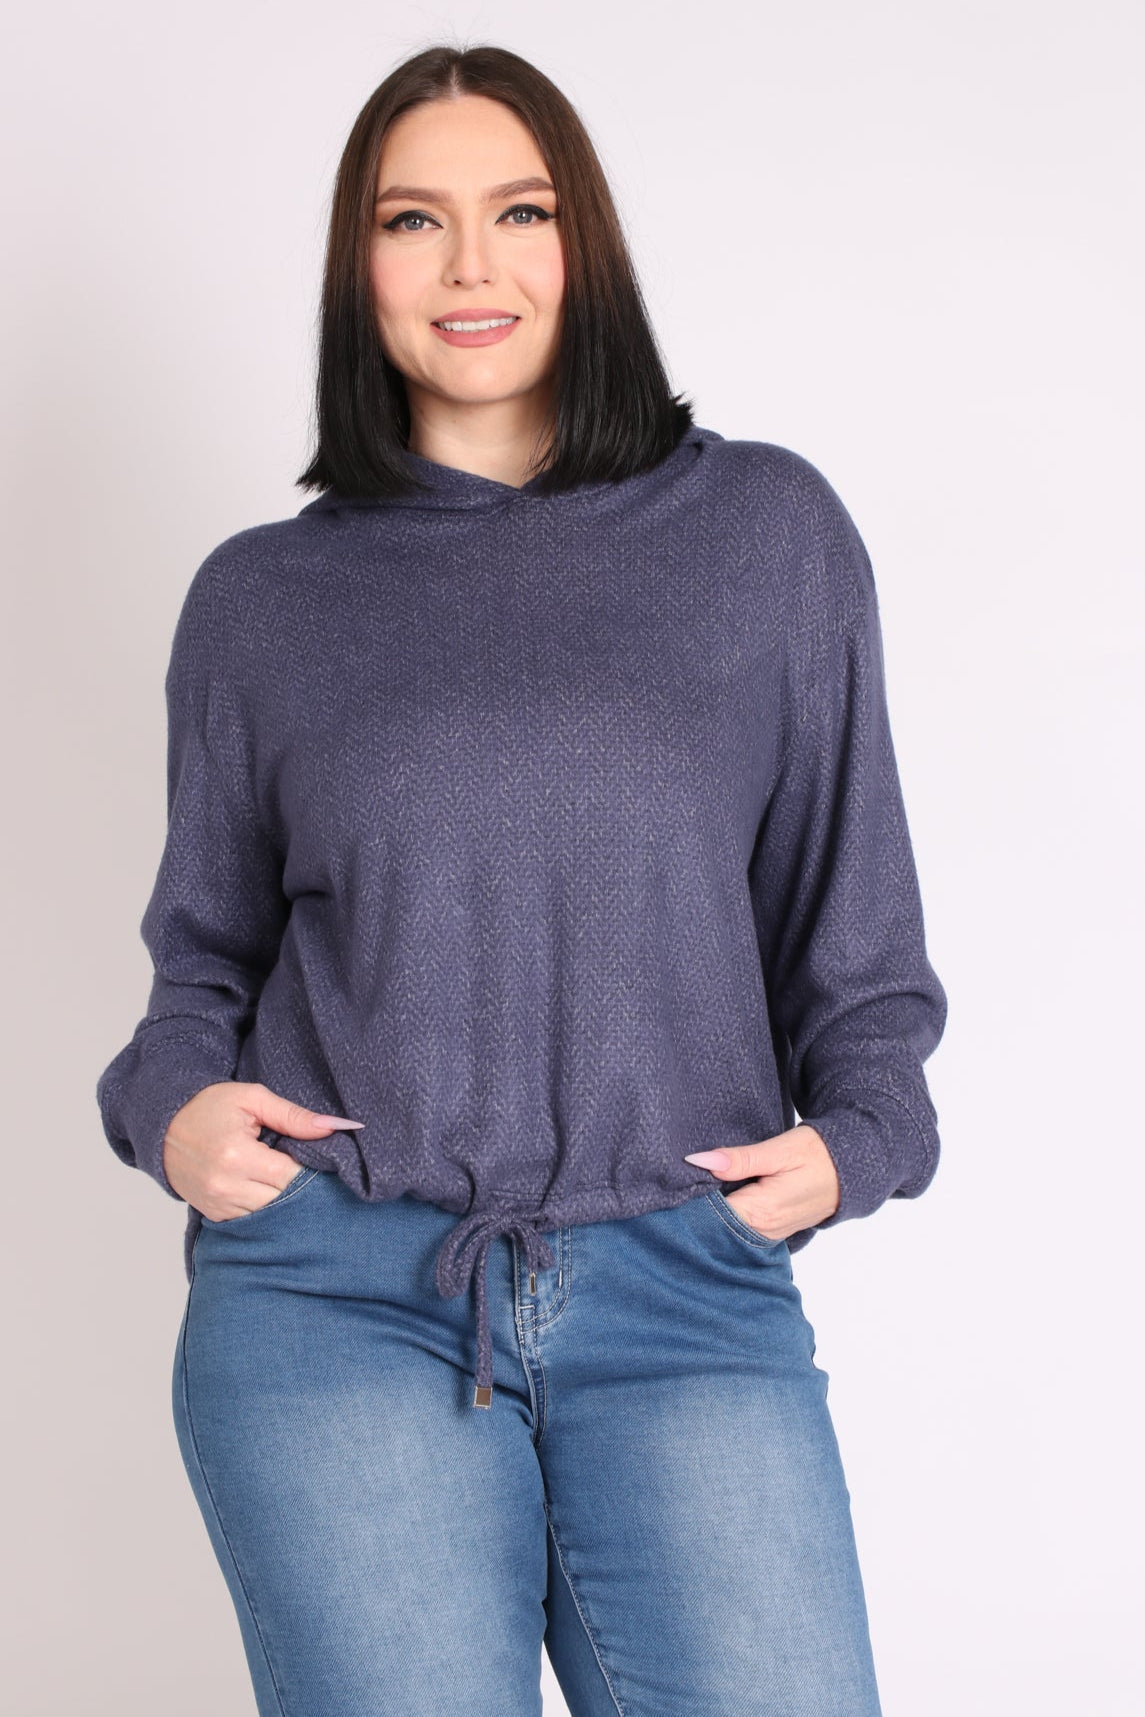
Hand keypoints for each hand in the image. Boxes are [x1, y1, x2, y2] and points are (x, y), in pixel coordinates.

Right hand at [162, 1082, 361, 1221]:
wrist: (162, 1124)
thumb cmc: (208, 1106)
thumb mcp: (252, 1099)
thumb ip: (294, 1116)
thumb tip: (336, 1127)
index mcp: (237, 1156)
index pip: (293, 1176)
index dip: (311, 1168)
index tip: (319, 1157)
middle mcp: (225, 1187)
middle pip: (284, 1199)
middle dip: (300, 1185)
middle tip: (307, 1166)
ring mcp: (217, 1204)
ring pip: (270, 1215)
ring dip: (283, 1198)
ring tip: (283, 1174)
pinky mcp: (213, 1214)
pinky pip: (251, 1220)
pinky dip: (264, 1207)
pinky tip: (266, 1187)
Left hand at [683, 1124, 840, 1240]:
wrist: (853, 1169)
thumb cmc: (817, 1154)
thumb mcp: (778, 1150)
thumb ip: (738, 1159)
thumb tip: (697, 1160)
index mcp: (760, 1212)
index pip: (708, 1216)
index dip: (686, 1201)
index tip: (670, 1185)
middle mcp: (762, 1231)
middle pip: (713, 1225)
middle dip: (694, 1208)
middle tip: (674, 1186)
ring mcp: (769, 1235)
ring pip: (725, 1229)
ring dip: (710, 1212)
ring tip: (691, 1190)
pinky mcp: (773, 1231)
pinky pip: (740, 1229)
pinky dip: (726, 1216)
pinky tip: (717, 1199)